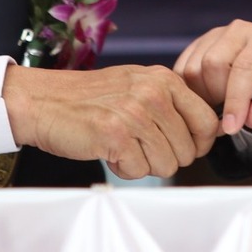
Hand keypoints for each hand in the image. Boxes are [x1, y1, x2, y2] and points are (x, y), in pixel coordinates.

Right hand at [1, 63, 217, 179]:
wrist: (44, 101)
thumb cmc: (90, 99)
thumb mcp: (137, 85)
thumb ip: (170, 103)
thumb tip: (207, 133)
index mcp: (164, 79)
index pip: (207, 122)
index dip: (198, 144)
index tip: (182, 148)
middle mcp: (153, 93)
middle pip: (188, 151)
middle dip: (166, 158)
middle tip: (140, 147)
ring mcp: (135, 113)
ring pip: (166, 165)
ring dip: (144, 165)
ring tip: (123, 146)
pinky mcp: (115, 135)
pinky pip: (139, 171)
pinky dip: (124, 169)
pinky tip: (109, 151)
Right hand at [175, 20, 251, 137]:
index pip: (245, 66)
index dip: (236, 100)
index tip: (231, 128)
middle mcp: (239, 30)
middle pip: (213, 63)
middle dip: (218, 98)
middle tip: (226, 120)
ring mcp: (215, 36)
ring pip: (193, 69)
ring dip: (202, 98)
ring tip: (218, 112)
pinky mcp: (197, 46)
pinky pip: (181, 71)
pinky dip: (189, 93)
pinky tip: (207, 103)